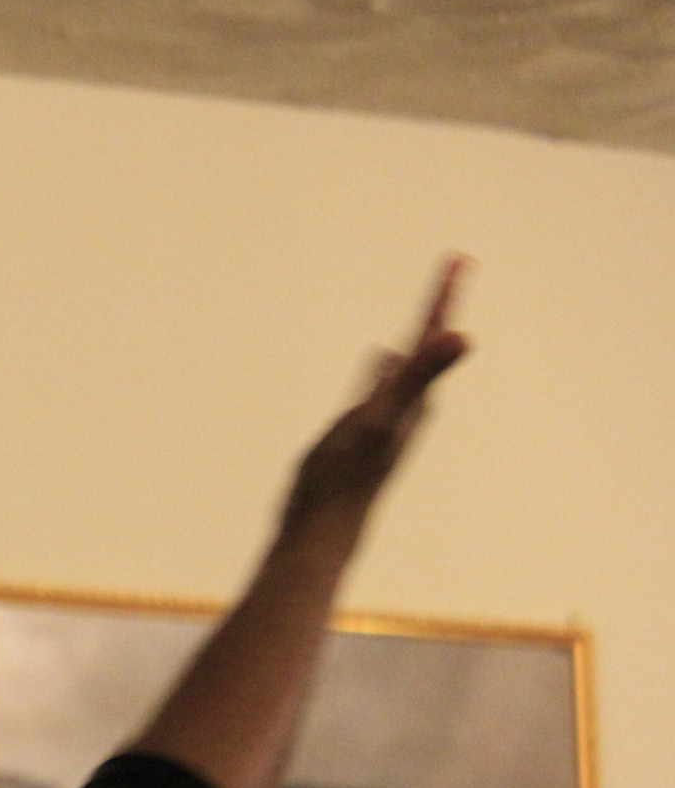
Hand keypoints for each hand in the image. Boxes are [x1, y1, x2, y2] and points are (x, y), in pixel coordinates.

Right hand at [282, 255, 471, 535]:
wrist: (321, 529)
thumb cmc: (346, 477)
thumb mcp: (382, 418)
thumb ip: (420, 377)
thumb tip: (465, 338)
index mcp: (412, 396)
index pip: (433, 336)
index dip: (446, 296)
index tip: (460, 258)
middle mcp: (406, 406)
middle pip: (427, 347)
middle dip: (438, 310)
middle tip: (451, 274)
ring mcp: (383, 419)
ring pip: (405, 368)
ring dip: (414, 340)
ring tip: (421, 317)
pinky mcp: (358, 432)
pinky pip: (378, 387)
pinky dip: (381, 368)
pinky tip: (376, 364)